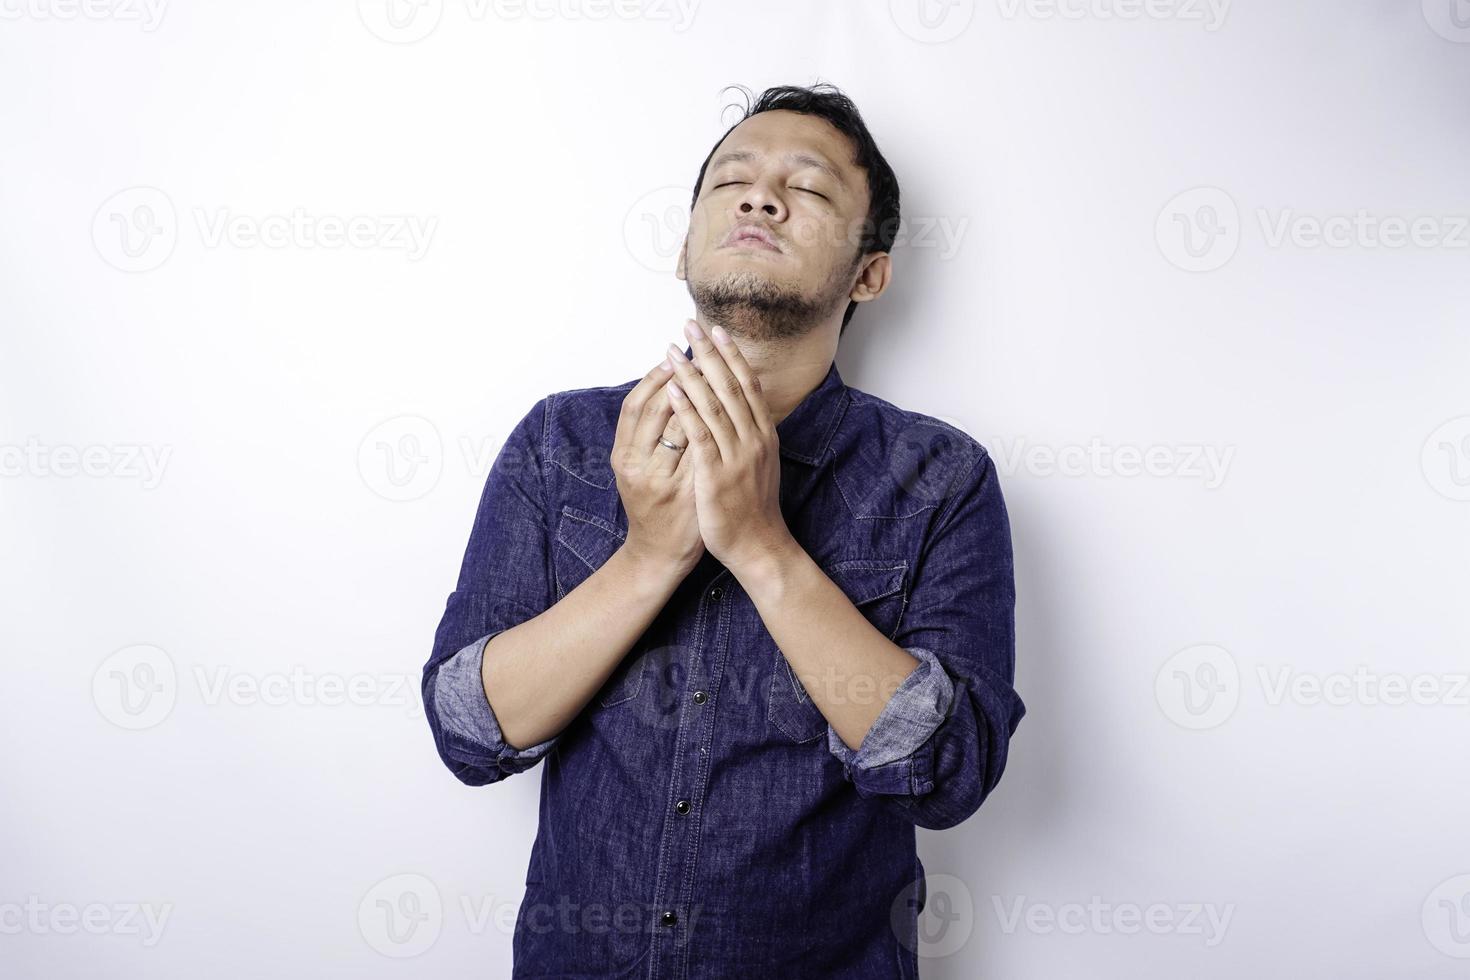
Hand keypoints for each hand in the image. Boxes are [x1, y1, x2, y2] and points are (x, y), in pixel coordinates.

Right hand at [611, 355, 703, 574]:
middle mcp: (635, 466)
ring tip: (711, 374)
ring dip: (696, 399)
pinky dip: (709, 432)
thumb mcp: (643, 469)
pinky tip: (724, 414)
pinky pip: (698, 455)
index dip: (654, 377)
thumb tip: (672, 392)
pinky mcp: (684, 494)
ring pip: (677, 430)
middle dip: (677, 379)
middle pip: (653, 410)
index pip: (635, 405)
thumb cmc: (655, 506)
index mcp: (623, 456)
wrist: (660, 553)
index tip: (673, 354)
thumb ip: (652, 436)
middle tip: (694, 352)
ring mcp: (659, 481)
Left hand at [663, 319, 797, 572]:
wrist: (760, 547)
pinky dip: (686, 410)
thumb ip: (753, 436)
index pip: (747, 385)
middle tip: (691, 326)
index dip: (732, 356)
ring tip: (673, 350)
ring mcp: (737, 457)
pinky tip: (672, 390)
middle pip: (730, 386)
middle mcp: (753, 440)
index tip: (717, 331)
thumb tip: (746, 411)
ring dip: (691, 374)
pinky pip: (699, 436)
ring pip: (713, 405)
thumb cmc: (755, 509)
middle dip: (709, 353)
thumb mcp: (760, 465)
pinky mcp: (717, 475)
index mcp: (763, 435)